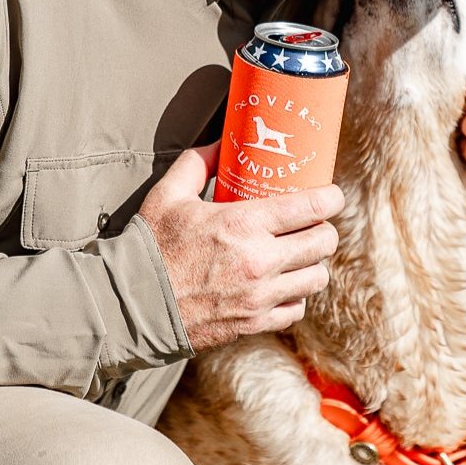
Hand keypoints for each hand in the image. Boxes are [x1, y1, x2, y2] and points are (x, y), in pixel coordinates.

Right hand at [138, 142, 344, 351]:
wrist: (133, 305)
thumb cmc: (150, 246)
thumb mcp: (169, 195)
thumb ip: (196, 162)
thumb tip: (220, 141)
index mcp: (243, 225)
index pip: (312, 207)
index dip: (331, 199)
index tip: (332, 195)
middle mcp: (259, 261)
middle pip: (324, 243)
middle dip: (325, 230)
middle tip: (313, 224)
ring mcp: (260, 296)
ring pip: (317, 277)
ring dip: (313, 263)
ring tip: (300, 255)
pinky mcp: (254, 323)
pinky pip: (297, 308)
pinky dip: (296, 295)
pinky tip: (283, 284)